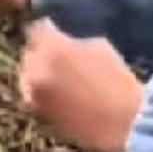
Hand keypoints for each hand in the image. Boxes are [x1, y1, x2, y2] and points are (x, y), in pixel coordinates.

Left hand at [18, 20, 144, 151]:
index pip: (38, 29)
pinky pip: (33, 95)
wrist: (123, 122)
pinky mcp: (38, 113)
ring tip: (59, 77)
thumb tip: (61, 39)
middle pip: (30, 53)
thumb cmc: (118, 81)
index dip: (48, 30)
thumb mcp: (99, 47)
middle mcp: (37, 69)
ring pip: (28, 76)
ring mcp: (34, 94)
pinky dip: (42, 91)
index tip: (54, 31)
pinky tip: (61, 94)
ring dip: (40, 73)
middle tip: (58, 56)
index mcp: (53, 48)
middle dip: (42, 52)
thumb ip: (72, 41)